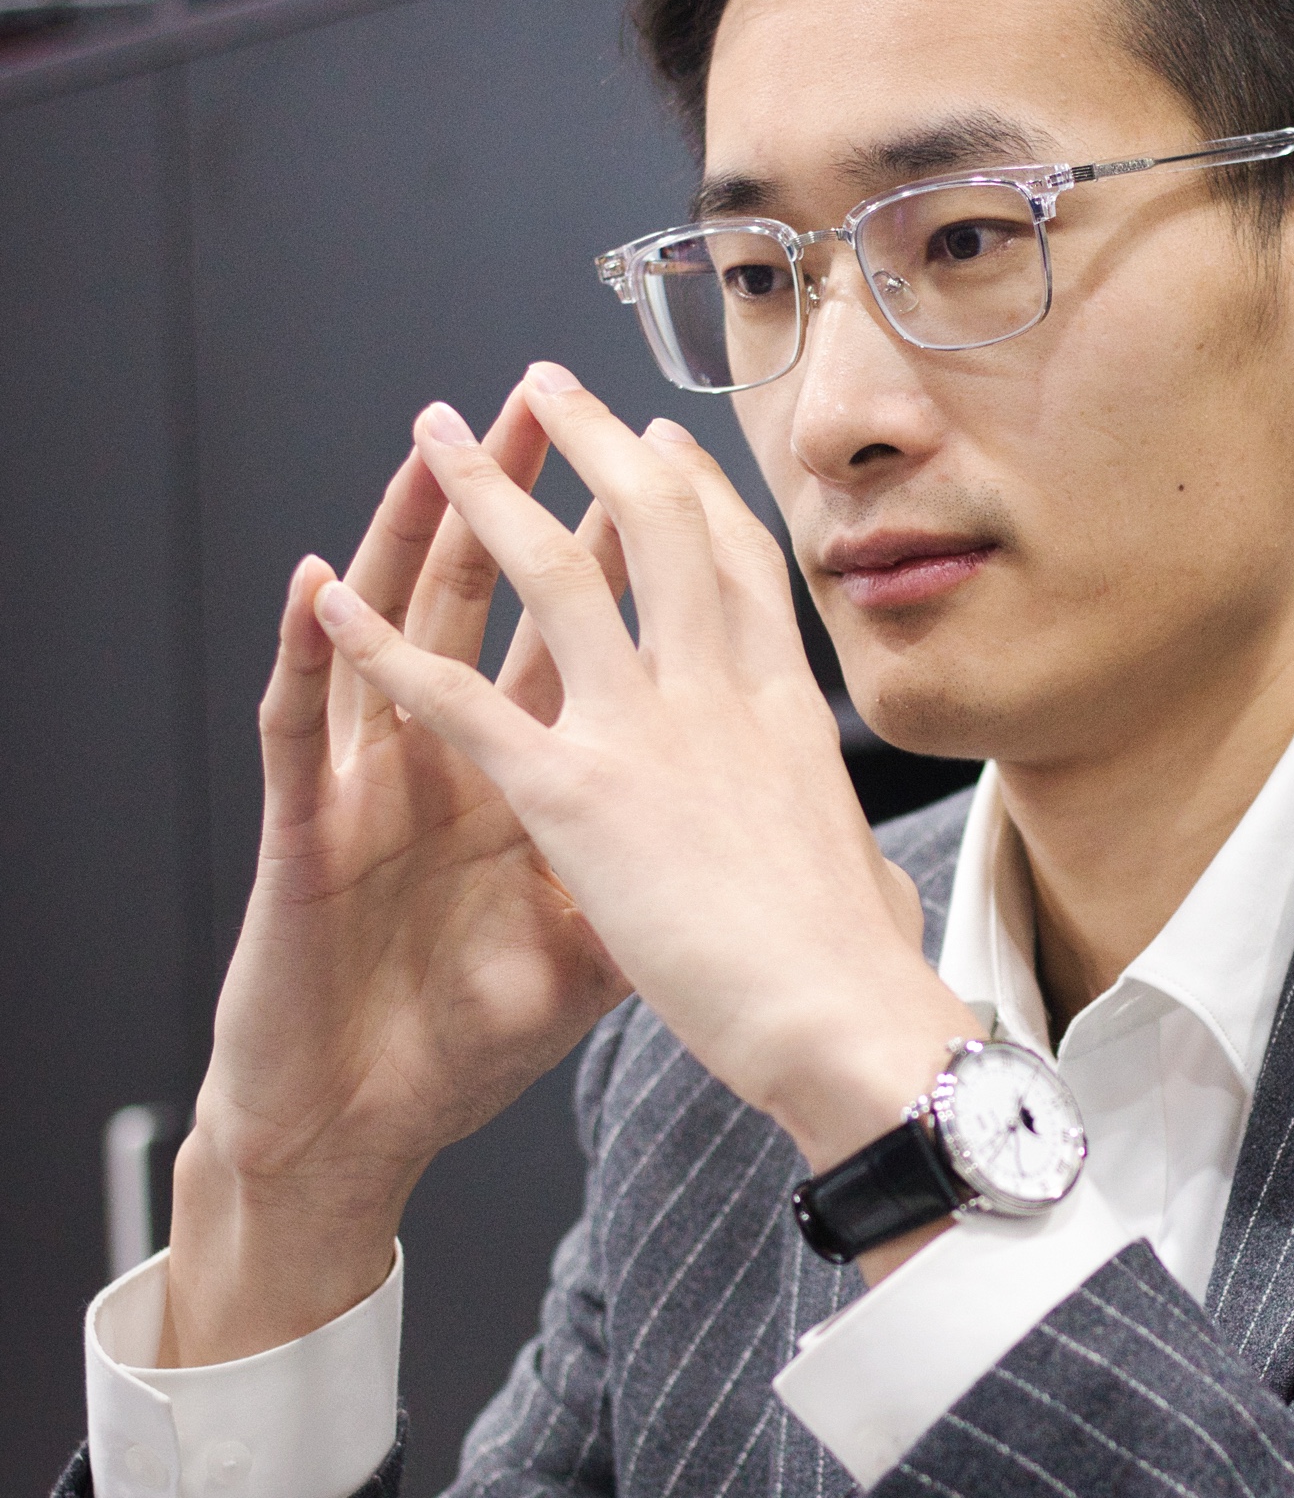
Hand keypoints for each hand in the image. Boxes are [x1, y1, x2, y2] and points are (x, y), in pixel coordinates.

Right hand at [163, 390, 631, 1365]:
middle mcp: (453, 755)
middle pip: (491, 598)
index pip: (585, 632)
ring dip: (412, 535)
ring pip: (392, 630)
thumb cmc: (468, 1027)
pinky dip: (309, 656)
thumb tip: (764, 839)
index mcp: (532, 770)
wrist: (366, 1118)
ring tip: (436, 446)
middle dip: (524, 496)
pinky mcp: (310, 834)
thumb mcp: (594, 938)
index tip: (666, 465)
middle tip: (555, 398)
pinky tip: (313, 588)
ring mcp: (378, 783)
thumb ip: (658, 865)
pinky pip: (305, 730)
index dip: (620, 550)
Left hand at [309, 365, 974, 1188]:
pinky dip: (386, 650)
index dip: (696, 487)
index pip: (737, 561)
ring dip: (486, 493)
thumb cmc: (864, 966)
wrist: (848, 1015)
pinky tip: (338, 605)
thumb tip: (870, 881)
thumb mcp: (867, 873)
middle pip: (653, 524)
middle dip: (595, 440)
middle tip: (549, 385)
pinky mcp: (574, 795)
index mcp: (785, 705)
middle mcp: (719, 689)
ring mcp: (647, 730)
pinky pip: (461, 701)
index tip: (663, 439)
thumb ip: (852, 855)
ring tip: (439, 432)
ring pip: (554, 573)